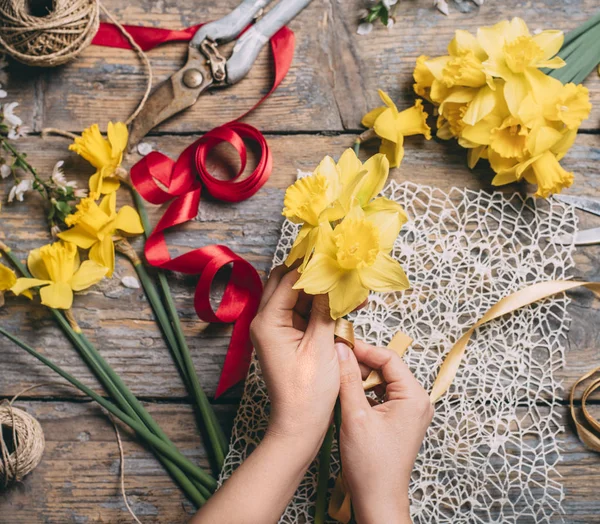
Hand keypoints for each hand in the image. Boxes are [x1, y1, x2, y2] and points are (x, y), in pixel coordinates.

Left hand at [250, 266, 339, 456]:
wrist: (299, 425)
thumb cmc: (308, 392)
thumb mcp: (321, 346)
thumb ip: (325, 309)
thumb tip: (331, 279)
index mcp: (268, 321)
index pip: (288, 278)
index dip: (311, 265)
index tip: (333, 253)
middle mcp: (266, 321)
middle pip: (288, 283)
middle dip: (315, 276)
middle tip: (340, 269)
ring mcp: (275, 329)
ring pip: (297, 297)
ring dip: (321, 293)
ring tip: (351, 290)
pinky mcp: (286, 337)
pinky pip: (302, 313)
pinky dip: (320, 308)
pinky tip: (345, 306)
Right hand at [335, 340, 433, 523]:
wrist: (378, 499)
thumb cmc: (372, 464)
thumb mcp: (356, 415)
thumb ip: (348, 379)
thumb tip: (341, 350)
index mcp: (414, 397)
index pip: (389, 358)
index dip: (363, 349)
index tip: (341, 345)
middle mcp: (417, 401)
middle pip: (386, 368)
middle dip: (360, 363)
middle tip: (336, 360)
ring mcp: (409, 412)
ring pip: (382, 381)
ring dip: (360, 378)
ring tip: (338, 377)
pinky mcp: (399, 420)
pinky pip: (381, 395)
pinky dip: (364, 392)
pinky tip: (347, 395)